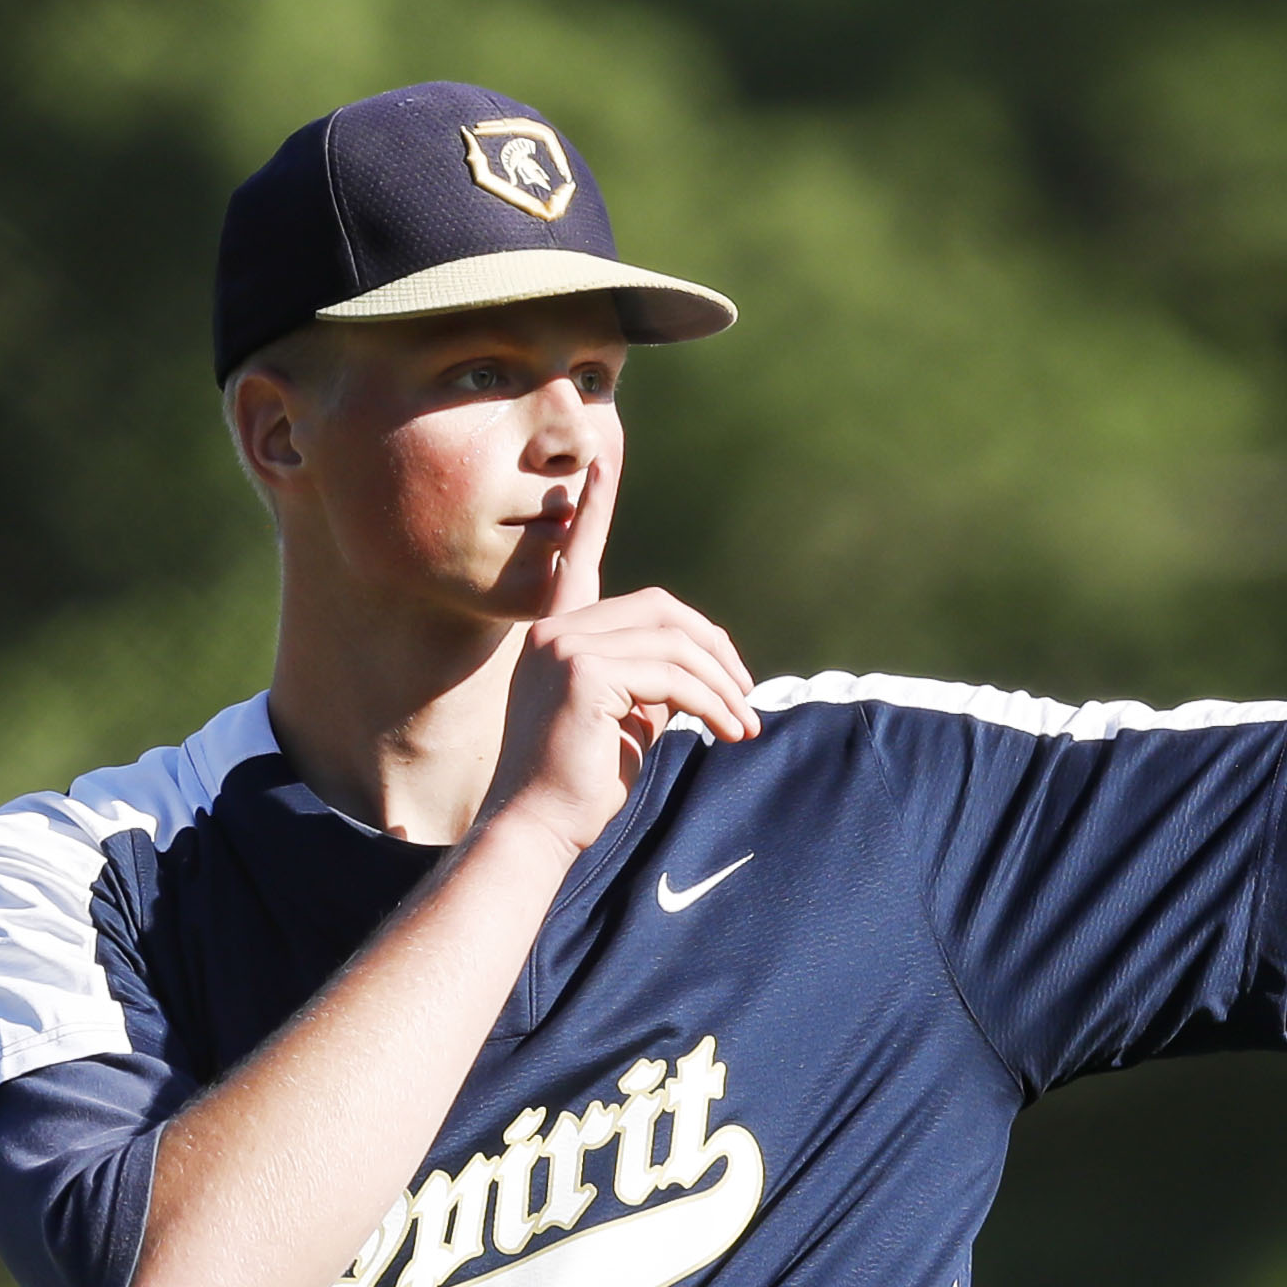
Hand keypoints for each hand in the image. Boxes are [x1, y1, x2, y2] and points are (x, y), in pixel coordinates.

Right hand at [477, 449, 758, 859]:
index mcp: (558, 634)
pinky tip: (727, 731)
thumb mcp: (623, 717)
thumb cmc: (581, 781)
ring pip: (674, 644)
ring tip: (743, 725)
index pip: (577, 559)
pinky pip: (673, 677)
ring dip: (722, 685)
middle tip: (746, 694)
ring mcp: (565, 647)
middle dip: (714, 648)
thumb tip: (703, 666)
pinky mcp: (585, 674)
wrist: (540, 826)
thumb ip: (651, 678)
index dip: (593, 511)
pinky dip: (712, 703)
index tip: (600, 461)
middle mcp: (555, 631)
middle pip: (660, 609)